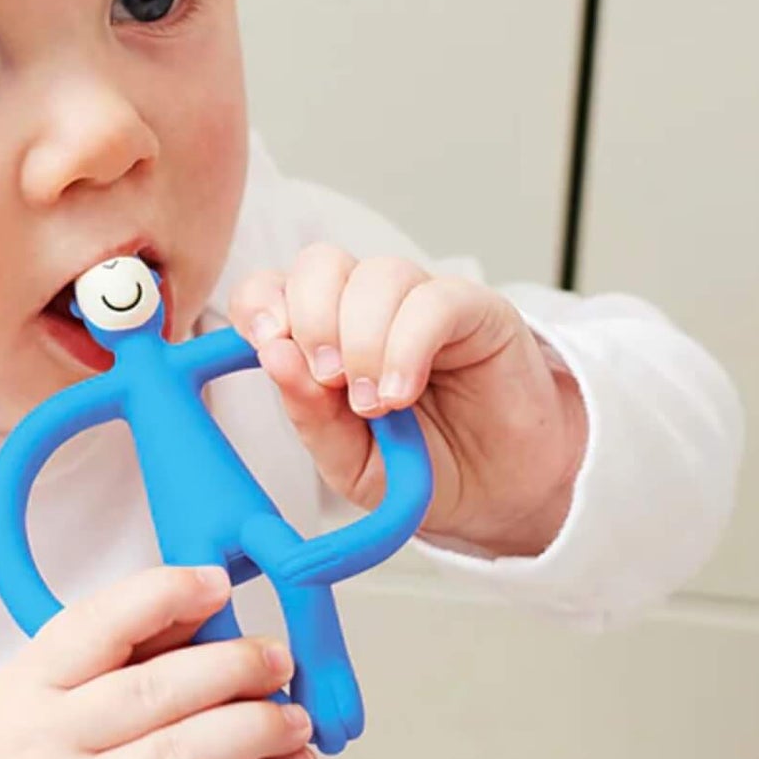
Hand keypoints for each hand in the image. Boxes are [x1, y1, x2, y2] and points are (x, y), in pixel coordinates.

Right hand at [0, 564, 317, 758]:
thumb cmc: (42, 749)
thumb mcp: (53, 685)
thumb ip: (126, 643)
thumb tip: (209, 598)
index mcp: (30, 684)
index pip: (94, 626)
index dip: (162, 596)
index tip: (218, 582)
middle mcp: (52, 743)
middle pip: (151, 694)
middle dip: (229, 668)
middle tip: (278, 657)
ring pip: (182, 757)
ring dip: (255, 730)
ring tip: (296, 715)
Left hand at [228, 247, 588, 557]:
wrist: (498, 495)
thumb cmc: (420, 468)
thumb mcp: (349, 461)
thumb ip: (310, 416)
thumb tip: (273, 357)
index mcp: (324, 333)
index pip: (272, 285)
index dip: (259, 304)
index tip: (268, 346)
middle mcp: (369, 307)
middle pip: (320, 264)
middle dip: (311, 320)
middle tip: (329, 383)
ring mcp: (422, 302)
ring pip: (377, 276)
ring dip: (362, 341)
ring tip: (375, 404)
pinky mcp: (477, 310)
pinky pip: (433, 301)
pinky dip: (406, 347)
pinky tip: (401, 393)